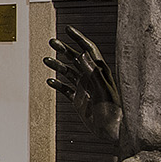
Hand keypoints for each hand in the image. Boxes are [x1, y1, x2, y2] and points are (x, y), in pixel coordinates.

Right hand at [46, 26, 121, 143]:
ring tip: (46, 60)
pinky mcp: (78, 100)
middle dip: (64, 49)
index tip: (68, 29)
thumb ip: (93, 74)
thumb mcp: (105, 91)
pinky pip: (65, 89)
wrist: (113, 131)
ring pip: (68, 72)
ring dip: (57, 65)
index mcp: (100, 72)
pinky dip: (57, 84)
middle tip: (52, 41)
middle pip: (76, 58)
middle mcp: (92, 77)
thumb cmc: (114, 112)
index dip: (79, 38)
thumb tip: (82, 56)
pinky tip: (49, 81)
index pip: (89, 50)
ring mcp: (84, 88)